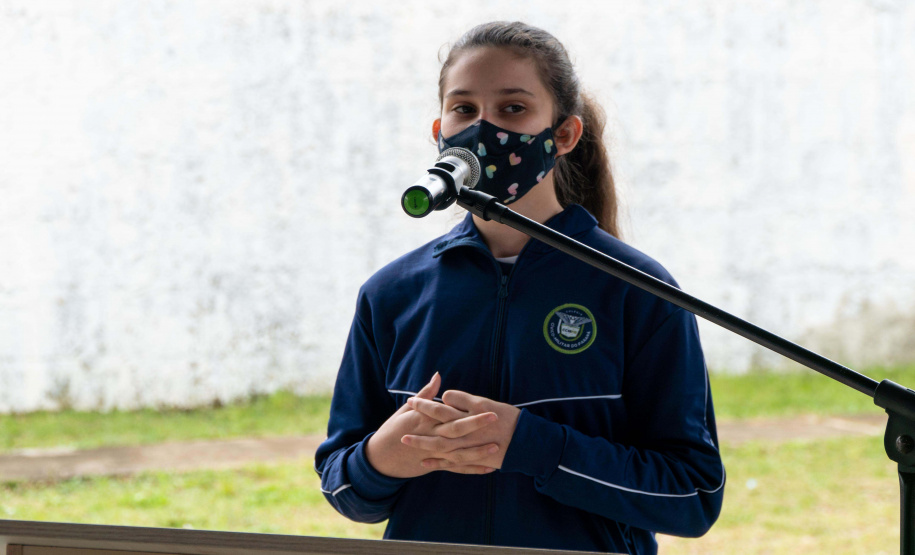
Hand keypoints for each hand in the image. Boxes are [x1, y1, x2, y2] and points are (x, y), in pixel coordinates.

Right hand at [365, 373, 500, 477]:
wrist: (379, 458)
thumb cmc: (393, 430)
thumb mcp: (405, 411)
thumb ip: (425, 395)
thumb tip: (438, 375)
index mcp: (422, 420)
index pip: (446, 412)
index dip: (465, 409)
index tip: (484, 405)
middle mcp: (428, 436)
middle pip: (455, 430)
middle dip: (475, 424)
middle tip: (495, 417)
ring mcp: (432, 453)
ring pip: (458, 453)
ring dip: (477, 451)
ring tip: (496, 446)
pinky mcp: (434, 466)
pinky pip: (456, 468)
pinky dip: (472, 469)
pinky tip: (489, 468)